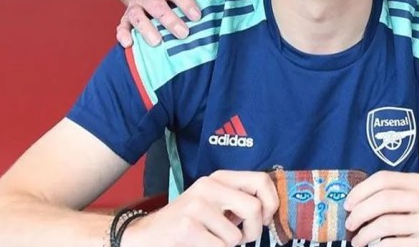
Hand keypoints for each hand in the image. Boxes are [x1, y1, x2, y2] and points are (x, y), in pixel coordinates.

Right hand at [117, 0, 205, 47]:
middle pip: (156, 5)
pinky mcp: (125, 19)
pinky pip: (122, 26)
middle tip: (183, 33)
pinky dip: (123, 34)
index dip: (185, 2)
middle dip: (169, 20)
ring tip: (157, 42)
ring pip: (137, 16)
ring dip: (147, 29)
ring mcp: (134, 6)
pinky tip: (129, 44)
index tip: (197, 16)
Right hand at [122, 170, 276, 246]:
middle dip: (254, 231)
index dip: (271, 203)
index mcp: (219, 178)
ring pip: (236, 236)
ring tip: (211, 241)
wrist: (147, 235)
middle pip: (254, 208)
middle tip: (243, 239)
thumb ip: (237, 201)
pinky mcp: (188, 227)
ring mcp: (197, 206)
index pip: (261, 180)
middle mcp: (209, 186)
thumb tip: (269, 209)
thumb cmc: (188, 222)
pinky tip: (200, 246)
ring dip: (229, 246)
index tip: (264, 219)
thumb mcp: (213, 202)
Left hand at [344, 170, 418, 246]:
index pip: (384, 179)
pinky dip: (377, 246)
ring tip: (357, 240)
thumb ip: (397, 193)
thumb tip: (356, 199)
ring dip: (364, 234)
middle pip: (382, 200)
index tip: (348, 203)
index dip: (360, 190)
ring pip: (384, 224)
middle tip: (350, 223)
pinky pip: (392, 245)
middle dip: (359, 213)